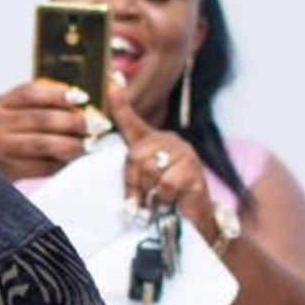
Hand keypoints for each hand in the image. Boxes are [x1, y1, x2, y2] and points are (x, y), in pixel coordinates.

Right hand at [0, 79, 96, 180]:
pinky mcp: (6, 170)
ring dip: (70, 144)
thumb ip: (37, 103)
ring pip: (42, 144)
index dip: (58, 94)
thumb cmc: (0, 134)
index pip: (30, 93)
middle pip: (40, 119)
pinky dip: (61, 163)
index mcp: (0, 104)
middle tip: (95, 124)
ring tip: (89, 144)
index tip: (82, 97)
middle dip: (72, 122)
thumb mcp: (8, 111)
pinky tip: (73, 160)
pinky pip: (40, 167)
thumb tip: (78, 99)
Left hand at [108, 77, 217, 243]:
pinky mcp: (194, 170)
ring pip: (150, 169)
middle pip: (135, 155)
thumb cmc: (165, 201)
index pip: (132, 120)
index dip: (120, 103)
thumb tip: (120, 163)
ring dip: (149, 194)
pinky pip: (165, 183)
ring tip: (158, 203)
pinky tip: (172, 203)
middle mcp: (170, 141)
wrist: (194, 222)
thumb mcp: (144, 182)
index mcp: (154, 142)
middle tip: (139, 202)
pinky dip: (163, 199)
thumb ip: (132, 169)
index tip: (111, 81)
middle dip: (133, 183)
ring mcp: (185, 153)